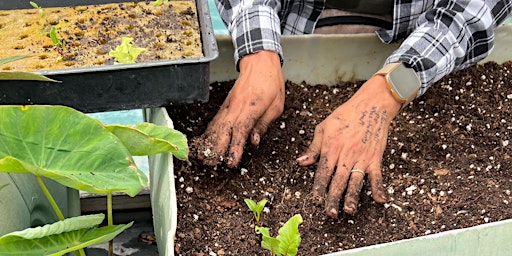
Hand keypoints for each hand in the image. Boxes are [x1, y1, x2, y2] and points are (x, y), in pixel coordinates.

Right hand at [194, 50, 283, 166]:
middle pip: (224, 131)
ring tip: (203, 157)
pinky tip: (204, 142)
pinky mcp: (225, 105)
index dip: (235, 148)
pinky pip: (216, 121)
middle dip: (218, 149)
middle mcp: (237, 107)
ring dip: (209, 143)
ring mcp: (229, 105)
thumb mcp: (276, 106)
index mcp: (252, 107)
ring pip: (216, 127)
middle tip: (212, 164)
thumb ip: (263, 124)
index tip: (231, 161)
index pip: (241, 130)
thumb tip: (254, 142)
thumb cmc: (271, 83)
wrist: (259, 62)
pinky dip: (209, 133)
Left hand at [297, 75, 400, 217]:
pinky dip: (379, 188)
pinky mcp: (375, 157)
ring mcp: (362, 157)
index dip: (318, 187)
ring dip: (352, 197)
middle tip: (329, 213)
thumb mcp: (324, 128)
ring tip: (349, 211)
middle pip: (338, 180)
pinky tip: (380, 200)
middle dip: (333, 198)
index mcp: (331, 147)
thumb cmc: (345, 115)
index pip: (323, 172)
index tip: (315, 200)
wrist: (371, 105)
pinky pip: (377, 175)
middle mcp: (346, 154)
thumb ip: (313, 147)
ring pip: (356, 181)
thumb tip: (301, 162)